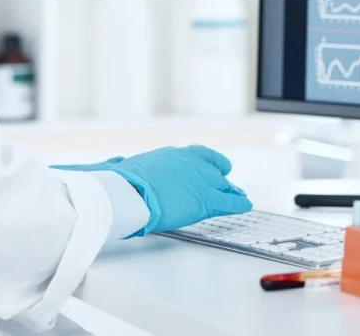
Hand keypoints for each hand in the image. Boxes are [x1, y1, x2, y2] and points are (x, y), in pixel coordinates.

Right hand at [52, 145, 251, 234]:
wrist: (127, 191)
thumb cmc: (119, 182)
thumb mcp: (119, 166)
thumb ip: (122, 164)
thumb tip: (114, 162)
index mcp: (170, 156)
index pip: (195, 155)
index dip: (205, 161)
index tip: (211, 165)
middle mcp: (189, 163)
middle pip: (212, 168)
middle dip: (220, 176)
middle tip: (228, 180)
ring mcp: (199, 180)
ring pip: (222, 185)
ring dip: (231, 190)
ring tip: (239, 195)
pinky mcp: (205, 199)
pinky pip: (228, 201)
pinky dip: (238, 203)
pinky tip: (245, 204)